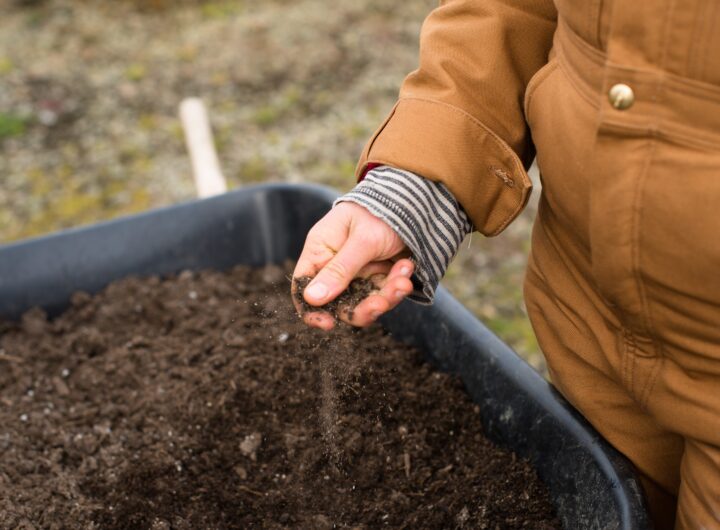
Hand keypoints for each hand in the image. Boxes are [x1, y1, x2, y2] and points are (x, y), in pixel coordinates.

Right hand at [292, 202, 414, 329]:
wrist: (413, 201)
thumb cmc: (380, 212)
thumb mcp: (362, 241)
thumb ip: (339, 270)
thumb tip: (311, 299)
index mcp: (321, 250)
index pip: (304, 286)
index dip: (311, 309)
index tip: (328, 324)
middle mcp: (336, 264)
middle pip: (339, 302)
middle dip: (362, 307)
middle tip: (381, 303)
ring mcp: (358, 272)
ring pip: (365, 301)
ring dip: (386, 296)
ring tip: (403, 281)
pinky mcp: (378, 276)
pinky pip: (384, 293)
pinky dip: (398, 284)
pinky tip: (407, 267)